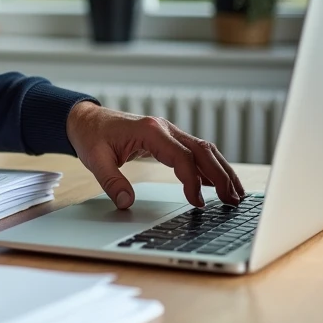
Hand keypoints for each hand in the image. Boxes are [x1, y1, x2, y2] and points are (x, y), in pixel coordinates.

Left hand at [65, 101, 245, 209]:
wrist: (86, 119)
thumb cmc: (91, 136)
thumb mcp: (95, 160)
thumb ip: (111, 181)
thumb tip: (126, 202)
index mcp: (150, 131)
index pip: (182, 157)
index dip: (193, 181)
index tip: (197, 203)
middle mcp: (165, 128)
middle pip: (202, 150)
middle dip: (221, 175)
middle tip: (233, 200)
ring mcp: (169, 132)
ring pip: (204, 149)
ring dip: (221, 170)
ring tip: (236, 194)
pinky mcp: (168, 138)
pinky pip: (194, 151)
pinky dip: (209, 166)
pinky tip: (217, 183)